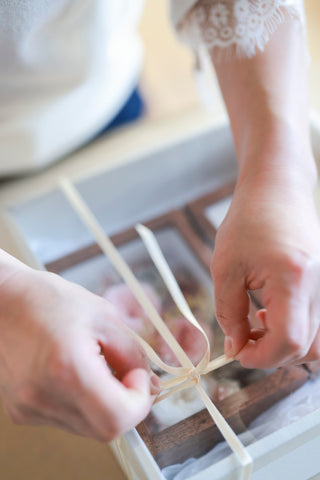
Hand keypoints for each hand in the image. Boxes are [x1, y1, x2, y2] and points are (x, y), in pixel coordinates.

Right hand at [0, 262, 158, 440]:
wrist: (3, 300)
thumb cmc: (48, 300)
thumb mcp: (104, 316)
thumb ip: (133, 354)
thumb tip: (150, 384)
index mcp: (66, 368)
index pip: (116, 418)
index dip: (139, 401)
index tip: (139, 377)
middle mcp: (43, 396)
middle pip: (104, 430)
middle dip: (125, 404)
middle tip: (124, 373)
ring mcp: (29, 407)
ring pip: (87, 427)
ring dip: (103, 404)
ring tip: (95, 366)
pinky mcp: (21, 410)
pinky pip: (66, 420)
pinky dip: (81, 403)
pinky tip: (74, 373)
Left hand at [211, 167, 319, 368]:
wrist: (278, 189)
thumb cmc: (249, 219)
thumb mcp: (226, 267)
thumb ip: (229, 313)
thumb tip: (235, 347)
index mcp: (294, 278)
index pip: (289, 341)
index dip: (262, 357)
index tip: (238, 353)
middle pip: (306, 347)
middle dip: (271, 353)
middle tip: (243, 339)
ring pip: (316, 339)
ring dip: (285, 343)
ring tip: (258, 322)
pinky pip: (317, 321)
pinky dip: (295, 328)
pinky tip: (272, 311)